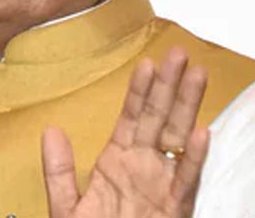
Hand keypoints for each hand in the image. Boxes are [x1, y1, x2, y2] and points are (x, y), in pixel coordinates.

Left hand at [42, 47, 208, 217]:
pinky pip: (187, 181)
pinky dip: (195, 159)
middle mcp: (145, 167)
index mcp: (119, 161)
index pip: (132, 118)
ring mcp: (163, 186)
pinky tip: (203, 133)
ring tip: (197, 75)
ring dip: (189, 108)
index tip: (147, 63)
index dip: (140, 91)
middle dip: (170, 86)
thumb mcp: (66, 208)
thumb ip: (58, 171)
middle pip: (161, 119)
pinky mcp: (176, 209)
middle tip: (179, 52)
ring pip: (180, 140)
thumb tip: (51, 130)